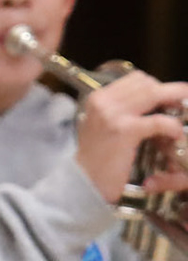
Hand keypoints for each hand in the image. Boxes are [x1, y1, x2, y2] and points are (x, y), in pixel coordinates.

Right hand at [74, 71, 187, 206]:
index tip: (169, 98)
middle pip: (147, 83)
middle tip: (183, 103)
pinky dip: (172, 126)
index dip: (158, 86)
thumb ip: (120, 113)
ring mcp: (113, 114)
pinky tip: (176, 134)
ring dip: (175, 102)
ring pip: (154, 93)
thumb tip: (150, 107)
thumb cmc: (96, 159)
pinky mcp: (125, 131)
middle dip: (171, 91)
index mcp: (98, 98)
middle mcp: (104, 101)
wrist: (83, 181)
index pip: (136, 79)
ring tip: (183, 114)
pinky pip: (159, 121)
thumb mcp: (101, 127)